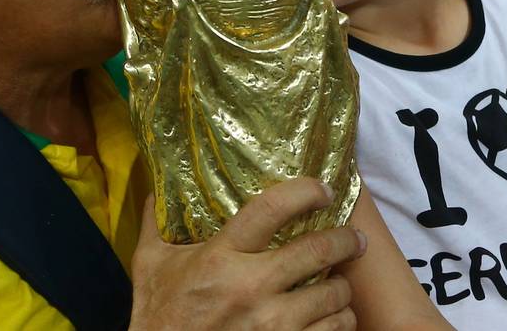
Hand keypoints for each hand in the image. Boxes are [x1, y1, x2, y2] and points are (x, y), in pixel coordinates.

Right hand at [128, 177, 365, 330]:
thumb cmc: (158, 316)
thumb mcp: (151, 266)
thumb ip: (157, 225)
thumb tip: (157, 190)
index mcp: (220, 257)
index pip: (272, 209)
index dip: (305, 191)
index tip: (324, 189)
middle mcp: (250, 287)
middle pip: (318, 250)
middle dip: (346, 240)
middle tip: (355, 239)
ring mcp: (271, 323)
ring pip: (333, 295)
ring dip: (341, 288)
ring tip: (338, 284)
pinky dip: (338, 321)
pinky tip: (333, 316)